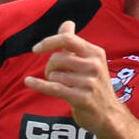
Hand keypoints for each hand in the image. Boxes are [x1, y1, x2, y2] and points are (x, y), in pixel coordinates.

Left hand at [25, 20, 123, 136]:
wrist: (109, 115)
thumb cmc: (95, 86)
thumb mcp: (90, 61)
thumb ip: (75, 43)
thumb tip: (67, 23)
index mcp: (96, 53)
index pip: (67, 39)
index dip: (49, 42)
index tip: (36, 49)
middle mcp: (94, 66)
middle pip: (58, 58)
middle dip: (50, 66)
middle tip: (55, 75)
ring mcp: (89, 83)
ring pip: (55, 74)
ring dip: (52, 80)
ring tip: (61, 86)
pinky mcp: (82, 98)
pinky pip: (54, 88)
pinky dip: (39, 84)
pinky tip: (29, 82)